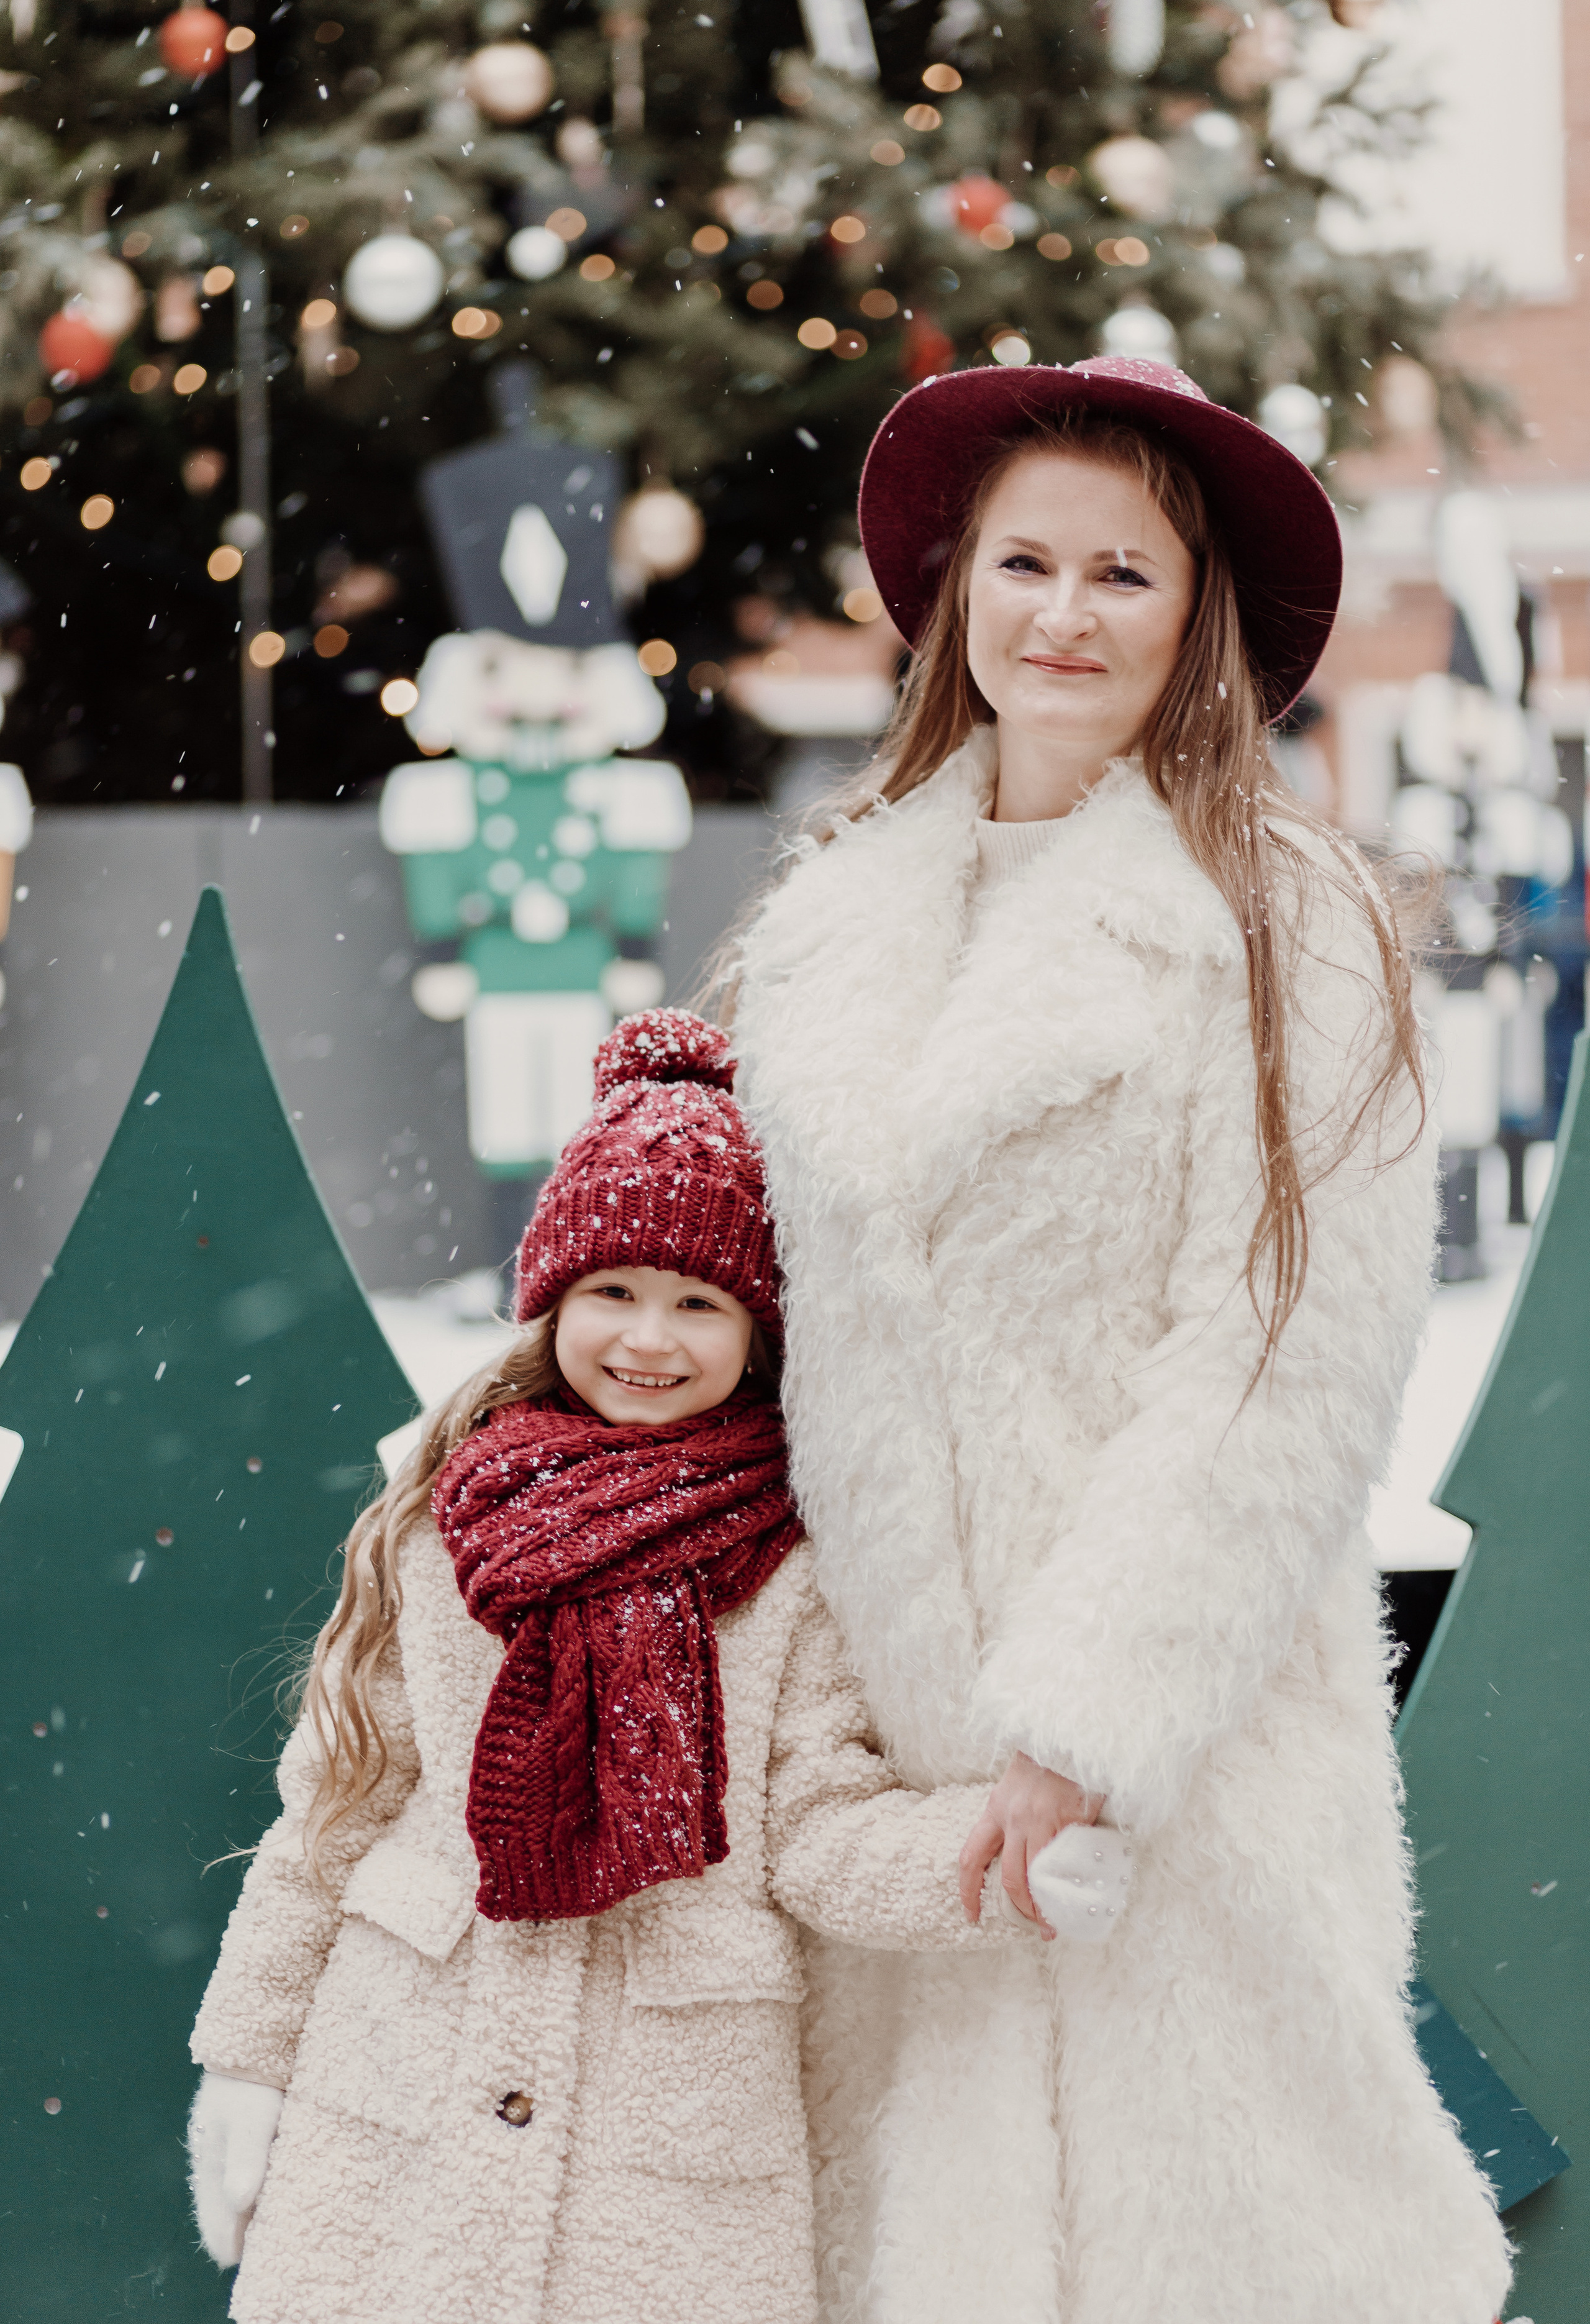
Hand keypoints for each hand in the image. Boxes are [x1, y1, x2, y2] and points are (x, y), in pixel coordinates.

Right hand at [187, 2070, 284, 2267]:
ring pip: (236, 2195)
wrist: (253, 2031)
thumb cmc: (251, 2078)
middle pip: (225, 2215)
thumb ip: (245, 2159)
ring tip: (282, 2218)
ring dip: (254, 2208)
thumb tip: (240, 2204)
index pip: (215, 2226)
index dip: (235, 2245)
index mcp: (208, 2165)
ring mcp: (226, 2146)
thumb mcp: (251, 2117)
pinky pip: (248, 2173)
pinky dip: (260, 2185)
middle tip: (275, 2240)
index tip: (258, 2256)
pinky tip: (280, 2186)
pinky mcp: (245, 2132)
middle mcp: (213, 2161)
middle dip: (246, 2231)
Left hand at [959, 1752, 1101, 1937]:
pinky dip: (1068, 1884)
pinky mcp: (1069, 1820)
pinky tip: (1075, 1896)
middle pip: (1009, 1878)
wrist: (1067, 1736)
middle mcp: (1013, 1818)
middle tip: (1032, 1928)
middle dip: (1018, 1910)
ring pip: (1036, 1876)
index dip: (968, 1891)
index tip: (971, 1915)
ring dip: (1043, 1906)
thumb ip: (1013, 1819)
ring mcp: (1041, 1820)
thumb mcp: (1015, 1788)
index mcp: (995, 1810)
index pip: (971, 1858)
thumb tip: (1021, 1854)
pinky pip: (1065, 1862)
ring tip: (1054, 1923)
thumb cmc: (1044, 1763)